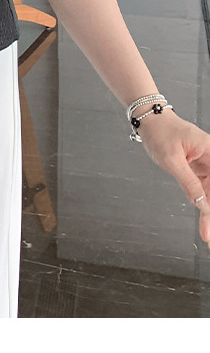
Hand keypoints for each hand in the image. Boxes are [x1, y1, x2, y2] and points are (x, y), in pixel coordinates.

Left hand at [136, 109, 209, 246]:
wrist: (149, 120)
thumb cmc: (160, 131)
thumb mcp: (172, 159)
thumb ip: (188, 182)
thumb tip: (201, 204)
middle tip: (208, 231)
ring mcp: (205, 164)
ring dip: (208, 211)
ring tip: (207, 232)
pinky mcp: (197, 169)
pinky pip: (203, 189)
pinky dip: (203, 204)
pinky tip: (204, 220)